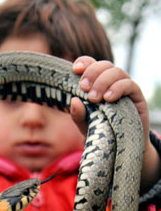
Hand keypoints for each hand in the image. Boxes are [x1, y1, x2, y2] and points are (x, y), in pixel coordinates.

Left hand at [71, 56, 159, 189]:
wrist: (119, 148)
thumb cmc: (99, 132)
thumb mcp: (84, 125)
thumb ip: (78, 115)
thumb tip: (74, 101)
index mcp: (96, 83)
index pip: (91, 64)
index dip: (84, 62)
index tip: (74, 70)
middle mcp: (111, 82)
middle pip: (104, 65)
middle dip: (92, 73)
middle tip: (83, 88)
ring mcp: (124, 88)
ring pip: (117, 72)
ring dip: (103, 82)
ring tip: (94, 98)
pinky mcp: (136, 97)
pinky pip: (130, 85)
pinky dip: (118, 89)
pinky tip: (108, 99)